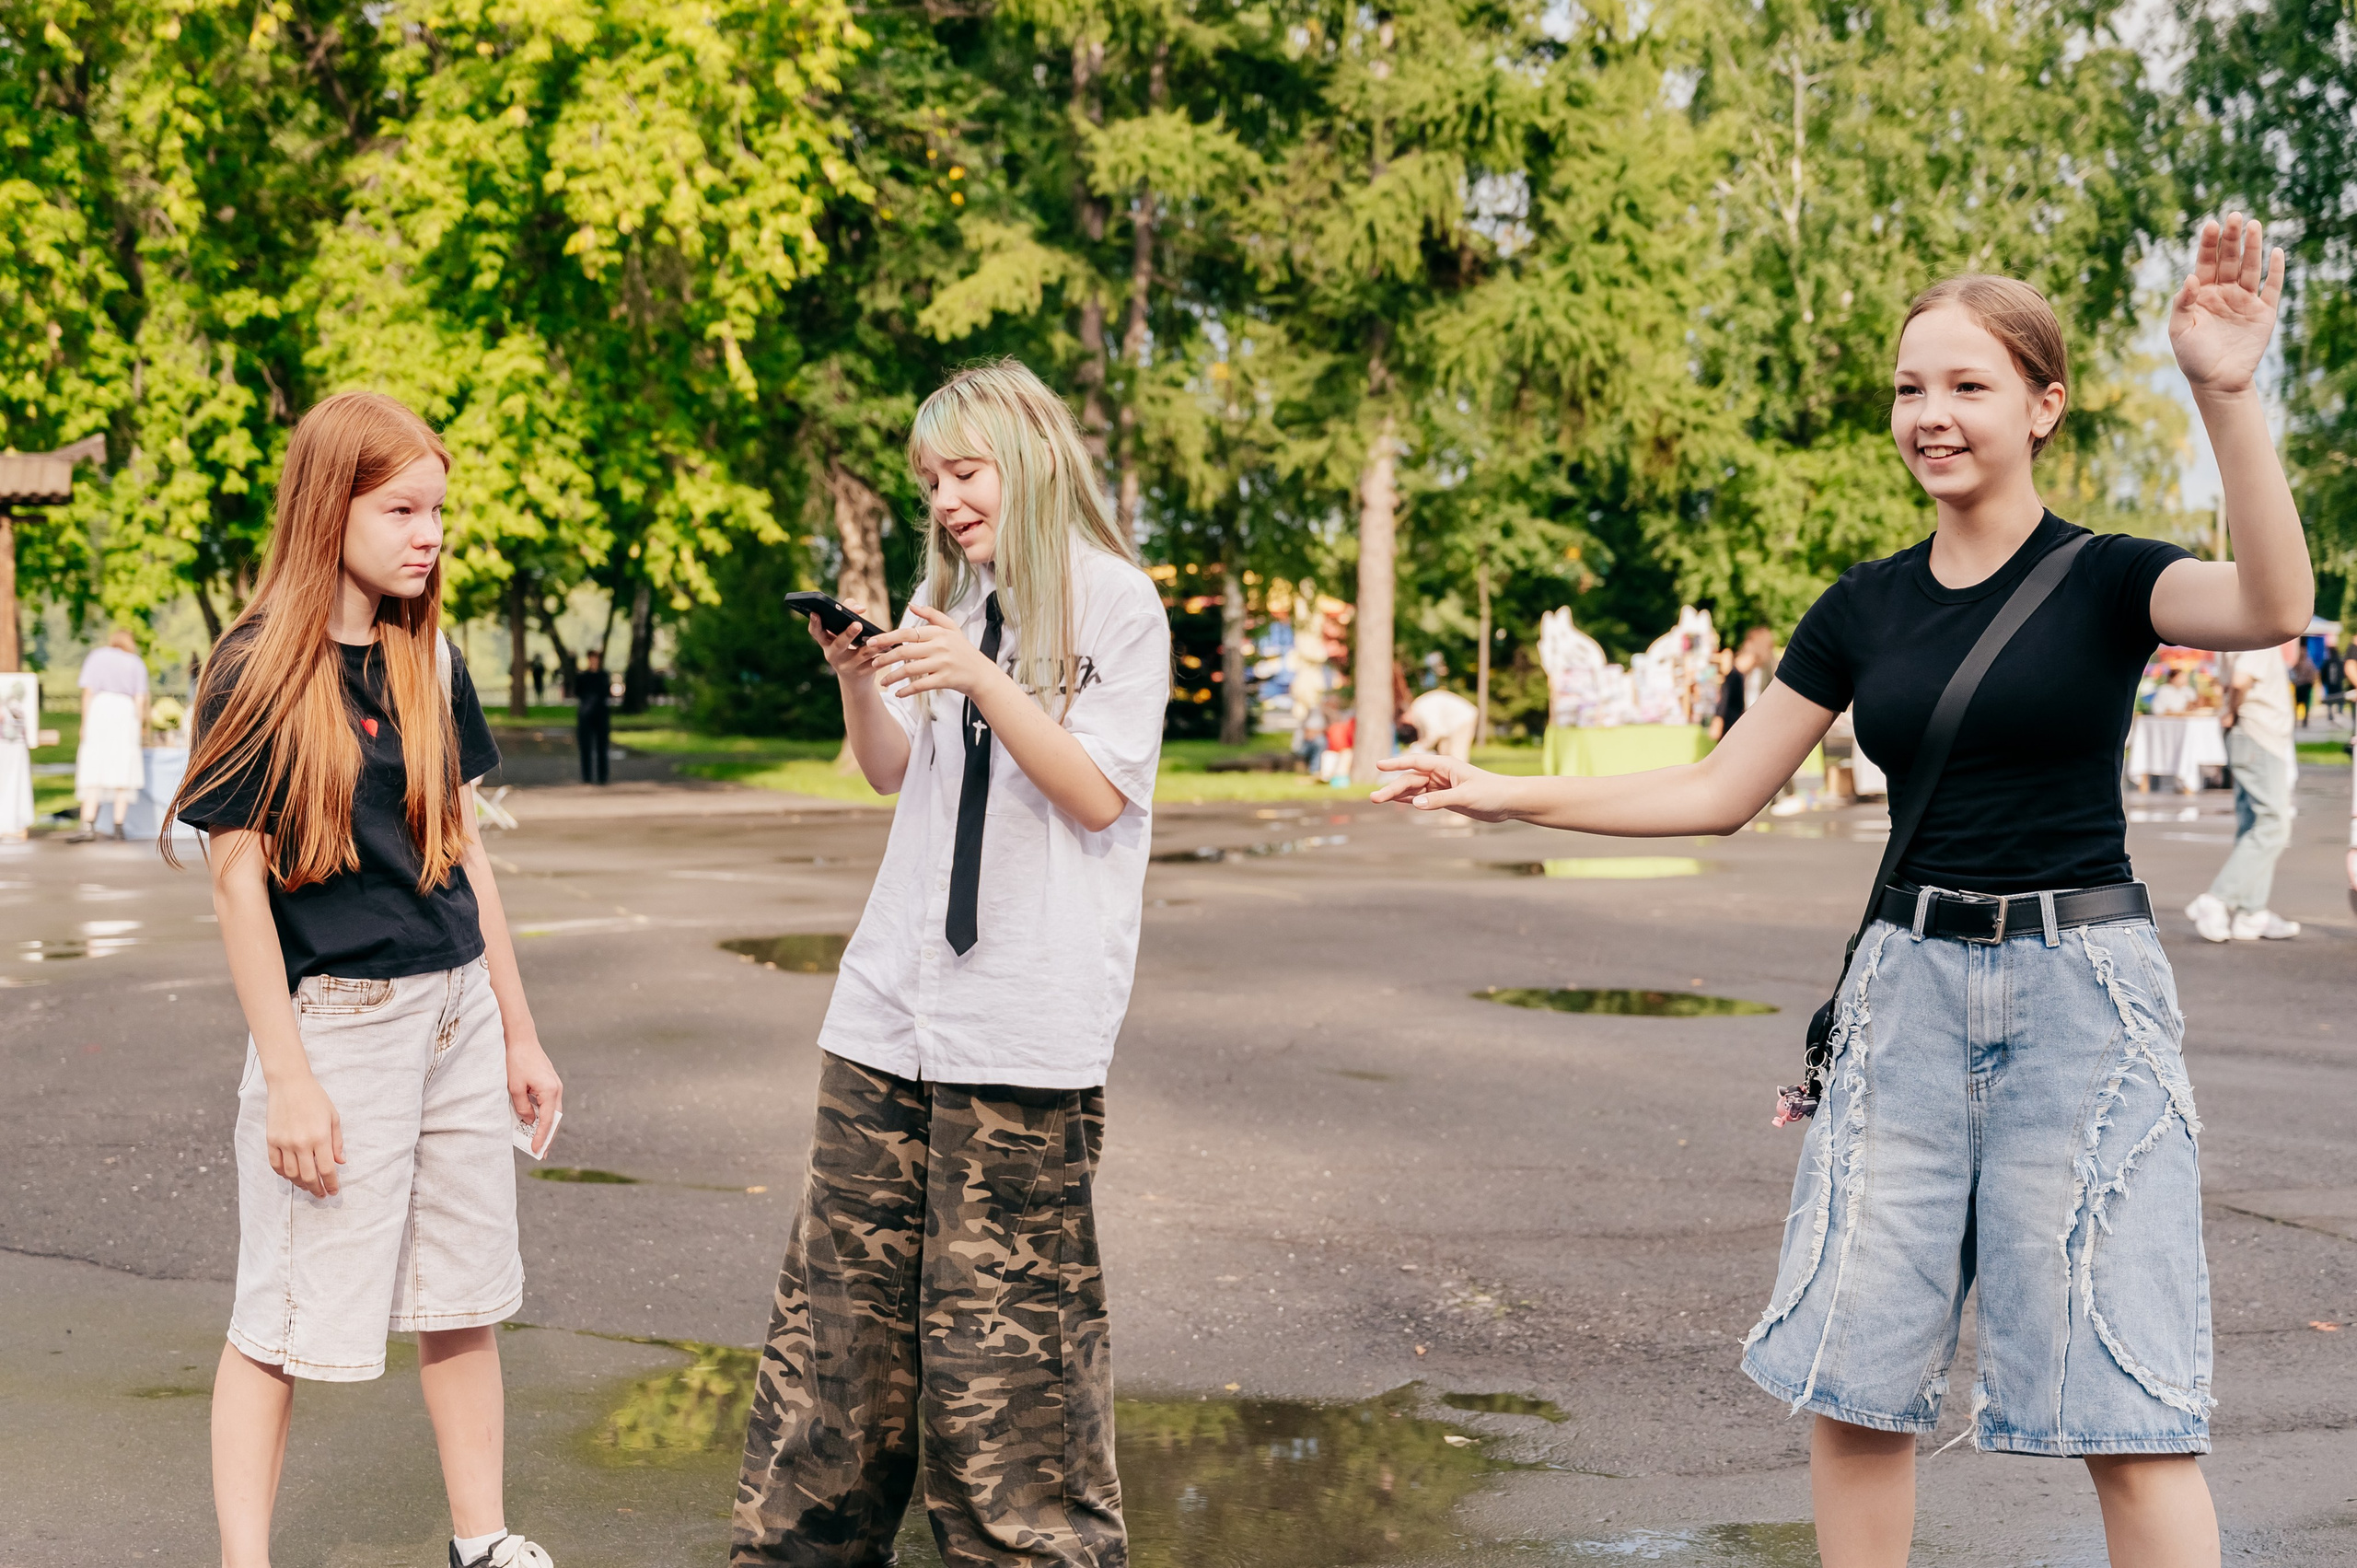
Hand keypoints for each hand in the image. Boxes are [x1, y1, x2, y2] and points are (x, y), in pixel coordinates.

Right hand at [266, 1073, 343, 1197]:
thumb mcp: (333, 1118)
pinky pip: (275, 1164)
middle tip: (321, 1195)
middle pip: (308, 1176)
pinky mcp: (271, 1140)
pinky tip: (291, 1176)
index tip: (334, 1192)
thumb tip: (340, 1162)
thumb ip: (337, 1142)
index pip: (326, 1170)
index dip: (331, 1184)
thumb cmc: (316, 1099)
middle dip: (316, 1189)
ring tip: (308, 1187)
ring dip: (300, 1184)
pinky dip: (283, 1174)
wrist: (290, 1084)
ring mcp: (284, 1142)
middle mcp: (301, 1143)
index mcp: (320, 1137)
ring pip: (291, 1174)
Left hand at [508, 1037, 563, 1157]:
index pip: (548, 1121)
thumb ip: (522, 1108)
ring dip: (547, 1127)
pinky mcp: (550, 1083)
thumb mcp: (514, 1088)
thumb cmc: (516, 1061)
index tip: (536, 1151)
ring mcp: (555, 1086)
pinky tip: (536, 1123)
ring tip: (540, 1142)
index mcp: (550, 1091)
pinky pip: (550, 1104)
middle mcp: (557, 1089)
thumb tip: (530, 1121)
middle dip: (549, 1137)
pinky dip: (545, 1116)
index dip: (542, 1138)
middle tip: (542, 1153)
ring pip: (554, 1112)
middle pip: (555, 1119)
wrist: (521, 1039)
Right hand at [807, 606, 885, 680]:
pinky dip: (884, 655)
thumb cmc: (849, 647)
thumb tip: (860, 608)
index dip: (814, 623)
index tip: (815, 613)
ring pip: (862, 654)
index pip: (816, 633)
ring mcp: (847, 666)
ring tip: (883, 637)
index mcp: (826, 643)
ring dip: (874, 644)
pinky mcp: (862, 674)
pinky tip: (892, 648)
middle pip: (839, 645)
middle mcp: (833, 655)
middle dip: (848, 634)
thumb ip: (848, 613)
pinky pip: (874, 664)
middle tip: (857, 624)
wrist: (855, 679)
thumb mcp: (843, 633)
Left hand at [869, 605, 1005, 700]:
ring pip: (910, 670)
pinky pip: (921, 685)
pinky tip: (898, 693)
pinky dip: (907, 690)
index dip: (888, 637)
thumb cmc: (964, 650)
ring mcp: (943, 664)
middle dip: (885, 657)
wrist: (981, 674)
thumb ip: (932, 615)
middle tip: (873, 662)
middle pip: (905, 651)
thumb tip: (911, 605)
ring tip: (882, 681)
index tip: (872, 641)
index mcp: (939, 633)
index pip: (908, 633)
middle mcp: (940, 647)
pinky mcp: (945, 679)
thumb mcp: (952, 628)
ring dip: (893, 676)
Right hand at [1370, 752, 1518, 821]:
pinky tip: (1396, 802)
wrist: (1508, 802)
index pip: (1415, 763)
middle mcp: (1441, 774)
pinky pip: (1422, 798)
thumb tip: (1416, 803)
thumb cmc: (1491, 793)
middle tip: (1374, 798)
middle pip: (1410, 779)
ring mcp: (1441, 786)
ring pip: (1414, 789)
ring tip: (1378, 800)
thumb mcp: (1465, 796)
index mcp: (1445, 765)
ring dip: (1397, 794)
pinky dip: (1409, 800)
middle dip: (1392, 788)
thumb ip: (1439, 799)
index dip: (1396, 764)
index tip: (1378, 765)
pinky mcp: (1445, 798)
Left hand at [2169, 214, 2283, 397]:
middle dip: (2231, 238)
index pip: (2206, 262)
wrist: (2216, 382)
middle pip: (2230, 259)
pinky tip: (2277, 252)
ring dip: (2253, 247)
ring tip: (2253, 225)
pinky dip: (2276, 270)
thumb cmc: (2192, 357)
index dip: (2208, 243)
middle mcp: (2224, 292)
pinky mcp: (2263, 312)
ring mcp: (2245, 300)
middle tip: (2234, 216)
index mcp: (2202, 293)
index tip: (2210, 224)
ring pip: (2251, 268)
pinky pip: (2272, 287)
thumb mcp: (2179, 330)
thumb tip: (2190, 278)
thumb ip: (2183, 304)